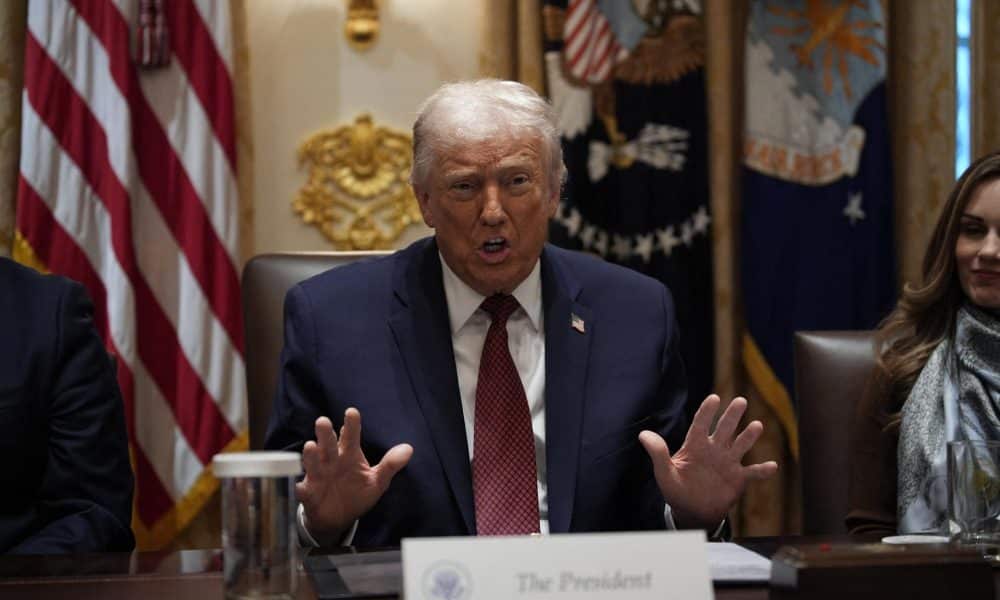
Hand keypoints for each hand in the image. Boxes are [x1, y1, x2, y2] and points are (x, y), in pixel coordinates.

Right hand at [297, 408, 412, 540]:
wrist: (339, 519)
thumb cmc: (357, 493)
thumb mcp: (377, 481)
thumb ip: (390, 465)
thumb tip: (409, 449)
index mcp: (349, 455)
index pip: (351, 436)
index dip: (351, 424)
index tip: (351, 412)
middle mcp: (332, 461)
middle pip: (328, 444)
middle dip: (325, 434)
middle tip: (323, 421)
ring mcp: (319, 475)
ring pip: (313, 462)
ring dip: (311, 455)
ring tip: (310, 446)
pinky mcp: (309, 493)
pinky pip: (302, 488)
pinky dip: (299, 486)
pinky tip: (297, 483)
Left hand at [638, 394, 776, 528]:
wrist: (692, 511)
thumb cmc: (676, 490)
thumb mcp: (664, 472)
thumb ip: (658, 453)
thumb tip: (643, 434)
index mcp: (695, 446)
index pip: (701, 424)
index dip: (707, 412)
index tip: (714, 398)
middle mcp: (714, 450)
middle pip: (725, 428)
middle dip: (732, 415)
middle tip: (740, 401)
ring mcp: (728, 463)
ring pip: (741, 445)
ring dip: (748, 436)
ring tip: (756, 425)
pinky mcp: (738, 479)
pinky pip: (753, 473)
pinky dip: (762, 471)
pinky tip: (772, 466)